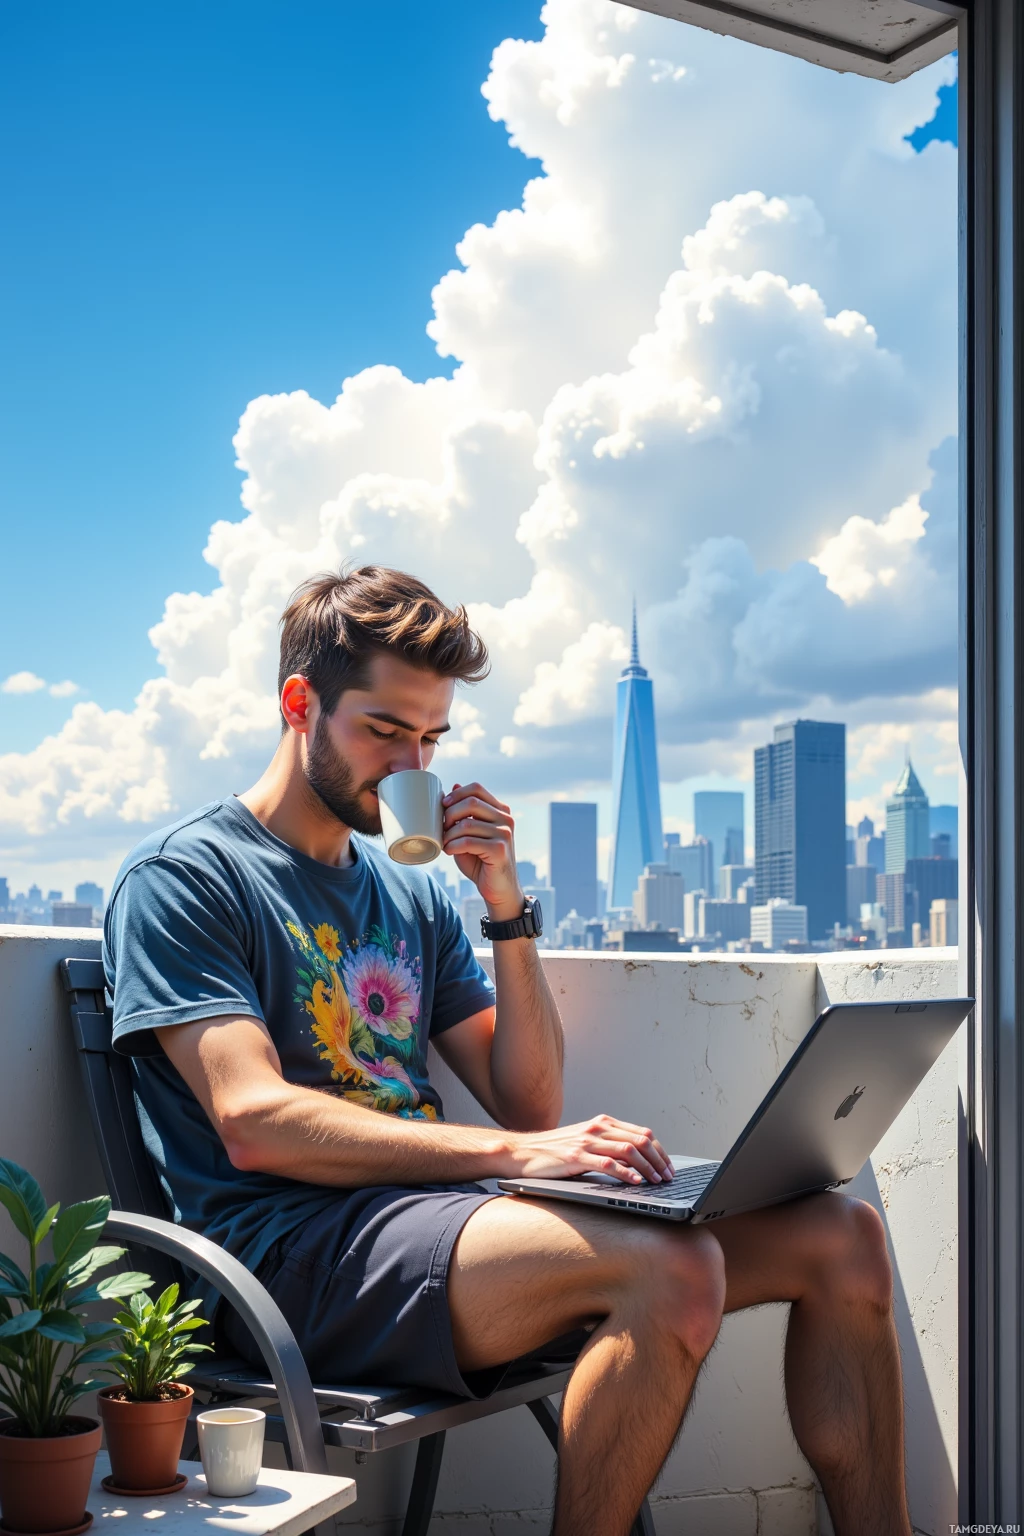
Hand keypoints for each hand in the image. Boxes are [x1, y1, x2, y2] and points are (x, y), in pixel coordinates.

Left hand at [443, 782, 522, 918]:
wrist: (497, 889)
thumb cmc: (481, 861)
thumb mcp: (470, 833)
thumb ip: (464, 813)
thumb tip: (454, 786)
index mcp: (500, 810)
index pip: (476, 789)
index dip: (456, 794)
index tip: (443, 805)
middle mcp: (505, 819)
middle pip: (471, 802)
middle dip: (450, 814)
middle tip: (442, 828)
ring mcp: (504, 834)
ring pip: (467, 823)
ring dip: (449, 834)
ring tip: (445, 843)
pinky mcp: (499, 850)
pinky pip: (468, 841)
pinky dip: (453, 846)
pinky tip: (450, 851)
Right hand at [506, 1114, 673, 1184]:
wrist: (522, 1152)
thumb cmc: (554, 1152)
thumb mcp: (585, 1143)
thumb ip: (608, 1147)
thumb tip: (637, 1164)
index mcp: (602, 1123)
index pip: (642, 1133)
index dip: (660, 1151)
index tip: (669, 1167)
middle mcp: (597, 1128)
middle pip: (641, 1140)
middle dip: (659, 1160)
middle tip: (668, 1177)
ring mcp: (587, 1141)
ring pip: (629, 1150)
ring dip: (648, 1167)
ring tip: (657, 1181)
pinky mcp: (576, 1156)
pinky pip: (608, 1163)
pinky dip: (626, 1173)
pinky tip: (636, 1182)